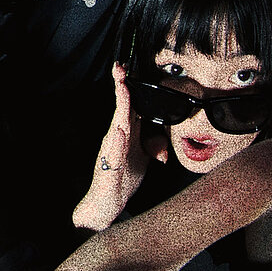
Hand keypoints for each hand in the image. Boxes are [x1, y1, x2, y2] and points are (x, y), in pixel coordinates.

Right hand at [71, 63, 167, 230]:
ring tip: (122, 89)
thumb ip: (154, 145)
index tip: (127, 69)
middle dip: (120, 88)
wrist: (107, 203)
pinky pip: (114, 153)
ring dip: (120, 108)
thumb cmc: (123, 179)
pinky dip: (118, 141)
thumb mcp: (144, 159)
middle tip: (120, 68)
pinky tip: (121, 131)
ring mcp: (111, 152)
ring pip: (117, 126)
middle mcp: (116, 139)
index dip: (127, 87)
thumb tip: (164, 139)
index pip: (128, 106)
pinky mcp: (109, 167)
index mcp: (125, 134)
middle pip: (120, 109)